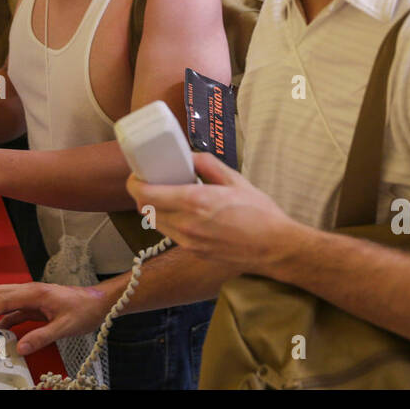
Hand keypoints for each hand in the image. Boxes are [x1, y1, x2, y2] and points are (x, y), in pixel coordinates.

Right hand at [0, 281, 113, 355]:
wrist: (98, 302)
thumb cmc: (85, 309)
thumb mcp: (65, 326)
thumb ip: (41, 337)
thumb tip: (19, 348)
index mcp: (34, 292)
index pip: (1, 300)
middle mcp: (29, 291)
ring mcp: (31, 297)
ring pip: (1, 299)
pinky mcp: (35, 305)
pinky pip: (12, 310)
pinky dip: (0, 319)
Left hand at [127, 153, 298, 274]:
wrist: (274, 247)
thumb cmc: (260, 213)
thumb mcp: (234, 179)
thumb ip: (207, 164)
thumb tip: (188, 156)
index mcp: (195, 201)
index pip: (145, 194)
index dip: (135, 183)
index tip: (138, 173)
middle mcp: (186, 224)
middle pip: (144, 209)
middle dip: (143, 193)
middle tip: (152, 180)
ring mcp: (188, 241)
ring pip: (155, 223)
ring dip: (154, 208)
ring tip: (168, 195)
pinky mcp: (194, 252)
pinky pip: (170, 233)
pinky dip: (169, 220)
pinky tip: (183, 211)